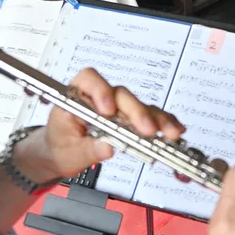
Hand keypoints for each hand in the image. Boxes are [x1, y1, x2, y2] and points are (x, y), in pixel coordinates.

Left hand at [24, 69, 184, 180]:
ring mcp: (117, 107)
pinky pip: (148, 116)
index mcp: (76, 97)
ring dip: (156, 118)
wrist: (61, 153)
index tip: (108, 111)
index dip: (100, 91)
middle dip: (136, 112)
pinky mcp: (130, 118)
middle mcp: (99, 97)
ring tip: (170, 133)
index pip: (88, 80)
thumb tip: (106, 148)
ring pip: (139, 105)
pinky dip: (162, 122)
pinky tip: (174, 129)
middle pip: (121, 94)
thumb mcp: (67, 153)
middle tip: (147, 130)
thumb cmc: (60, 146)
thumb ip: (87, 150)